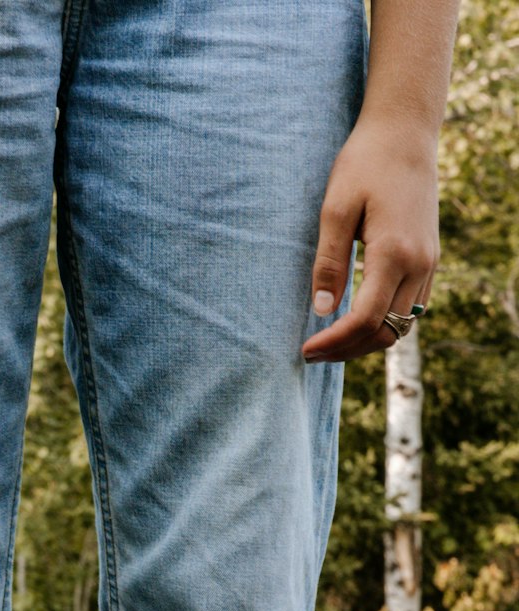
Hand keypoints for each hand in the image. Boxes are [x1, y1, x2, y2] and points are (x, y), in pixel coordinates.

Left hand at [301, 117, 439, 364]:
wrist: (405, 133)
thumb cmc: (364, 164)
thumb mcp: (335, 209)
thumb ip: (329, 262)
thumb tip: (322, 310)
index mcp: (394, 252)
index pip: (366, 319)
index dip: (335, 342)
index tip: (306, 349)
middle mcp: (419, 264)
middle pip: (386, 332)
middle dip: (347, 349)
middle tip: (311, 352)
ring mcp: (429, 263)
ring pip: (402, 326)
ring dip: (366, 341)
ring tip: (330, 342)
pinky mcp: (430, 260)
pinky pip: (411, 309)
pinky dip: (384, 323)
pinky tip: (355, 322)